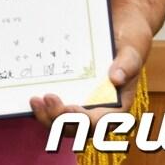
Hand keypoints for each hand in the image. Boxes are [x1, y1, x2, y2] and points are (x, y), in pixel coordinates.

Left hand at [30, 14, 150, 128]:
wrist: (117, 36)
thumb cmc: (126, 46)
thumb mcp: (131, 51)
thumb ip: (127, 64)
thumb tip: (116, 78)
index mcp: (118, 106)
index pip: (103, 123)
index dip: (86, 121)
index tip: (71, 109)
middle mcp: (99, 111)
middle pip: (79, 128)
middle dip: (61, 119)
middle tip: (47, 98)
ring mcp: (82, 107)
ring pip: (63, 124)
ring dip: (48, 117)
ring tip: (35, 100)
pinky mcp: (68, 98)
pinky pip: (55, 111)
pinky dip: (44, 109)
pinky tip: (33, 98)